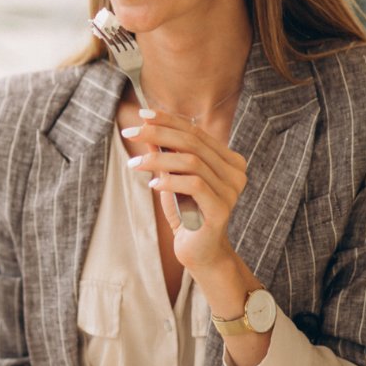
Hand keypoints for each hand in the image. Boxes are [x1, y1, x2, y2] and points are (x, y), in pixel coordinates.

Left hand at [122, 110, 247, 270]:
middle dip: (157, 133)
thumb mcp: (172, 179)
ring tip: (134, 163)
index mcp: (227, 160)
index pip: (196, 132)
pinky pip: (194, 185)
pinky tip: (153, 184)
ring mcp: (231, 191)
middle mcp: (234, 172)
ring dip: (158, 159)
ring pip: (191, 162)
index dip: (168, 120)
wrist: (199, 252)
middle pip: (192, 142)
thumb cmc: (186, 214)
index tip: (142, 113)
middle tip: (130, 132)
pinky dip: (170, 181)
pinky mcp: (222, 209)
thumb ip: (164, 156)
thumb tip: (147, 129)